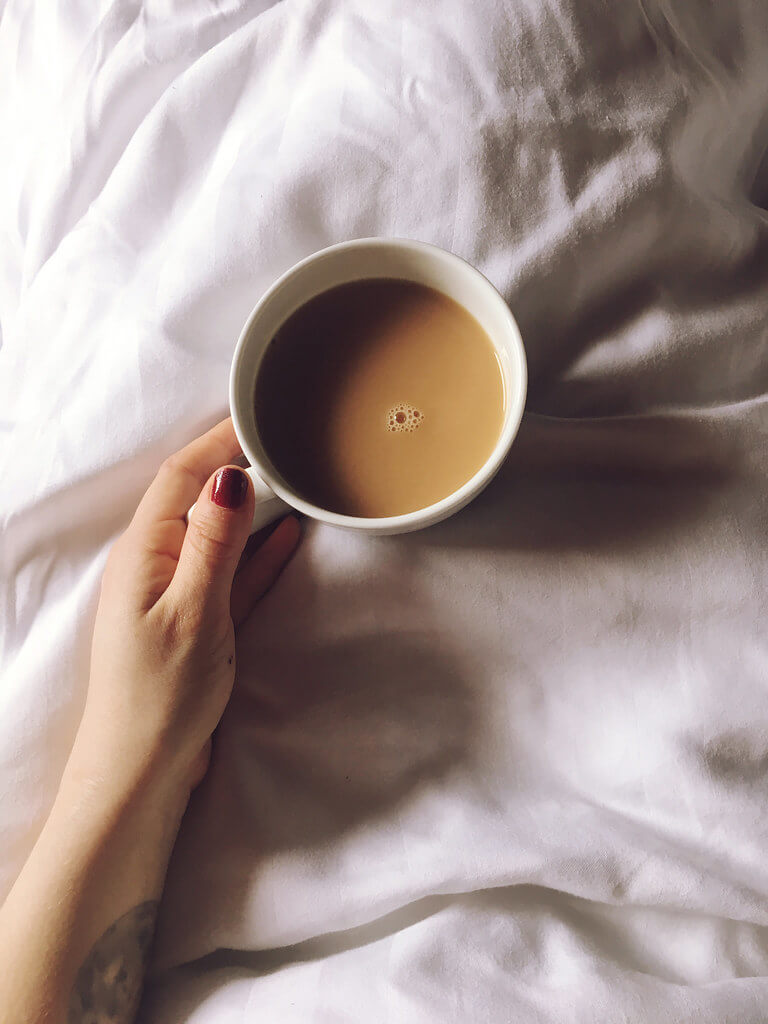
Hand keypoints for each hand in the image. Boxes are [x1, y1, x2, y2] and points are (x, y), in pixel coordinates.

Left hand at [69, 418, 299, 805]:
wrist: (144, 773)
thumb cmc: (161, 695)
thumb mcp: (193, 611)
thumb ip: (213, 543)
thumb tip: (229, 475)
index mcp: (143, 553)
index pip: (181, 476)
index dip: (218, 441)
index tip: (258, 412)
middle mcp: (155, 565)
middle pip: (200, 499)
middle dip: (238, 466)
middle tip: (286, 439)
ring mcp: (177, 594)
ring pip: (221, 536)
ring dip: (254, 507)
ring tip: (296, 477)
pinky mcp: (199, 624)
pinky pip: (233, 574)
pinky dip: (259, 554)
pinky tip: (290, 535)